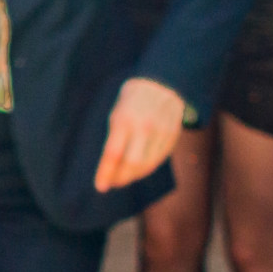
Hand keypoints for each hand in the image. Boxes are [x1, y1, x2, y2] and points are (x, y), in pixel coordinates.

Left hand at [95, 76, 187, 191]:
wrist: (160, 84)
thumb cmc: (130, 101)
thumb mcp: (117, 114)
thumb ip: (114, 138)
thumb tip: (109, 165)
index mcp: (125, 119)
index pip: (113, 154)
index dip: (106, 173)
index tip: (100, 186)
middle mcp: (145, 127)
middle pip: (133, 164)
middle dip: (121, 178)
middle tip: (112, 183)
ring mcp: (161, 132)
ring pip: (148, 165)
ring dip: (134, 175)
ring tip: (123, 178)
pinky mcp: (172, 136)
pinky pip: (159, 160)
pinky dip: (147, 168)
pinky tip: (138, 169)